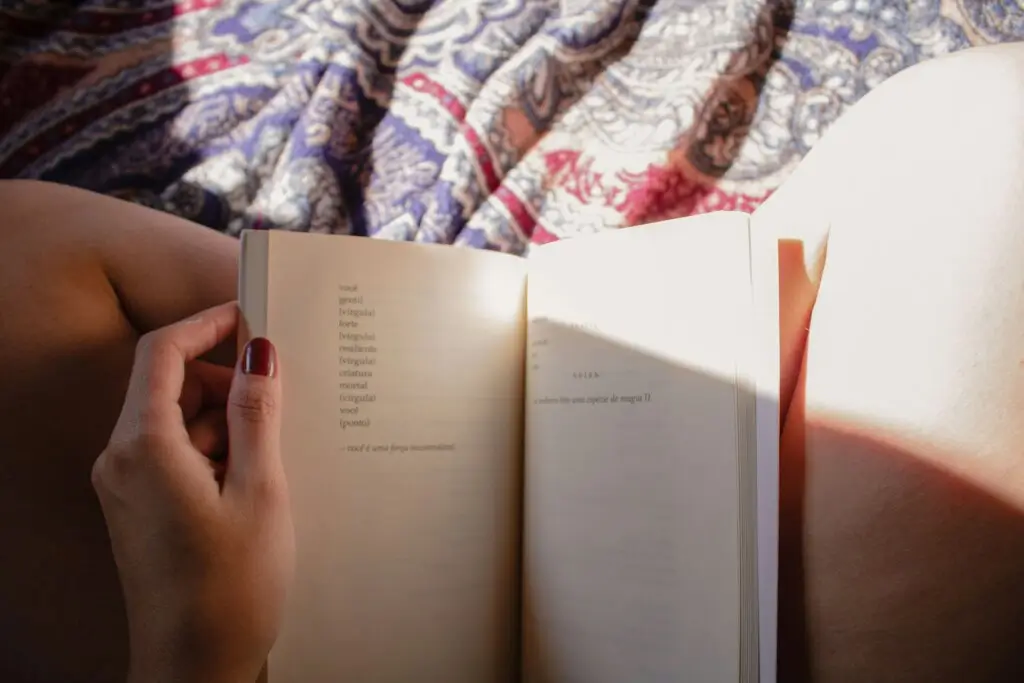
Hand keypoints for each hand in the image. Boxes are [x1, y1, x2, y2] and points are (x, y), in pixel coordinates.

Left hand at [91, 302, 293, 682]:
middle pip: (170, 385)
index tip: (250, 318)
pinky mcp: (141, 505)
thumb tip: (260, 352)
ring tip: (274, 454)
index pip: (163, 353)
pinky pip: (176, 452)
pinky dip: (215, 449)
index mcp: (143, 447)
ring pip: (177, 420)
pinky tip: (255, 478)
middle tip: (280, 397)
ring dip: (225, 420)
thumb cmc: (229, 587)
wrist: (194, 667)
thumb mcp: (260, 490)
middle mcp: (122, 459)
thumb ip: (257, 414)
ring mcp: (127, 484)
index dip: (206, 325)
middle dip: (224, 381)